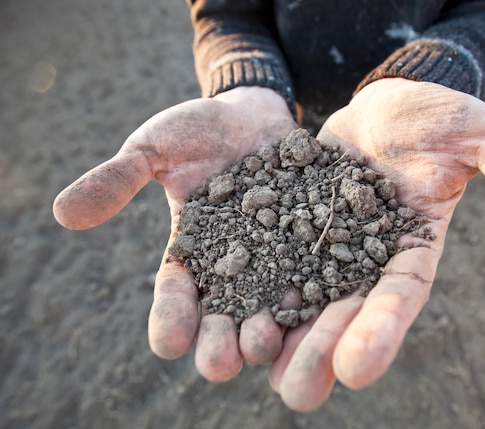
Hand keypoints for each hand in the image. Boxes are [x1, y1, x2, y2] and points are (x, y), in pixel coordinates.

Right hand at [53, 87, 297, 377]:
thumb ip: (119, 180)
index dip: (170, 321)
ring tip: (264, 342)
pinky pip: (315, 273)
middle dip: (219, 343)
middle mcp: (232, 268)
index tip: (169, 343)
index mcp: (189, 255)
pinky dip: (314, 293)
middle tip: (221, 362)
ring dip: (265, 332)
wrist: (251, 113)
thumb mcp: (153, 150)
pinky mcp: (310, 243)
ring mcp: (275, 258)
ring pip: (269, 307)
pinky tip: (314, 307)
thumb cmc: (195, 131)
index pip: (175, 298)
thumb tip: (63, 213)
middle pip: (223, 318)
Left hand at [268, 78, 484, 410]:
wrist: (384, 107)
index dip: (381, 332)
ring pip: (299, 299)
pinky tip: (222, 311)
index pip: (399, 300)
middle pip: (343, 315)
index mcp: (412, 253)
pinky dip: (247, 284)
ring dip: (277, 332)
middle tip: (297, 391)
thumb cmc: (437, 119)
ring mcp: (324, 248)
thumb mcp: (482, 135)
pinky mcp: (289, 228)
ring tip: (250, 363)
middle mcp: (365, 262)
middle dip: (321, 351)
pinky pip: (265, 260)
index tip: (357, 368)